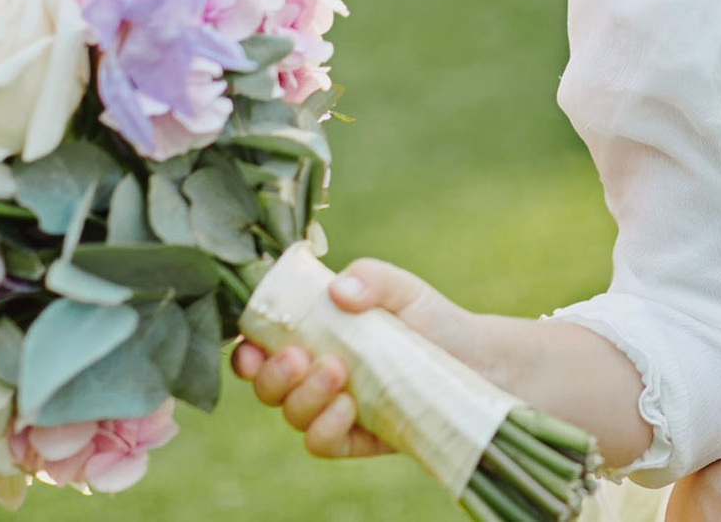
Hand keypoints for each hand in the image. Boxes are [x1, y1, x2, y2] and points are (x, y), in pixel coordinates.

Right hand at [232, 258, 456, 461]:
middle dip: (273, 375)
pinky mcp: (356, 438)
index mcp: (312, 336)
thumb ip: (371, 277)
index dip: (244, 351)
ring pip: (292, 415)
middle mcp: (313, 375)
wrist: (475, 358)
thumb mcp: (402, 288)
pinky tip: (348, 407)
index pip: (259, 348)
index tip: (250, 345)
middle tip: (300, 357)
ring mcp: (332, 409)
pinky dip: (325, 428)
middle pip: (266, 387)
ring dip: (304, 397)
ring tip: (338, 373)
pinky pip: (322, 444)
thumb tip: (338, 291)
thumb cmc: (428, 317)